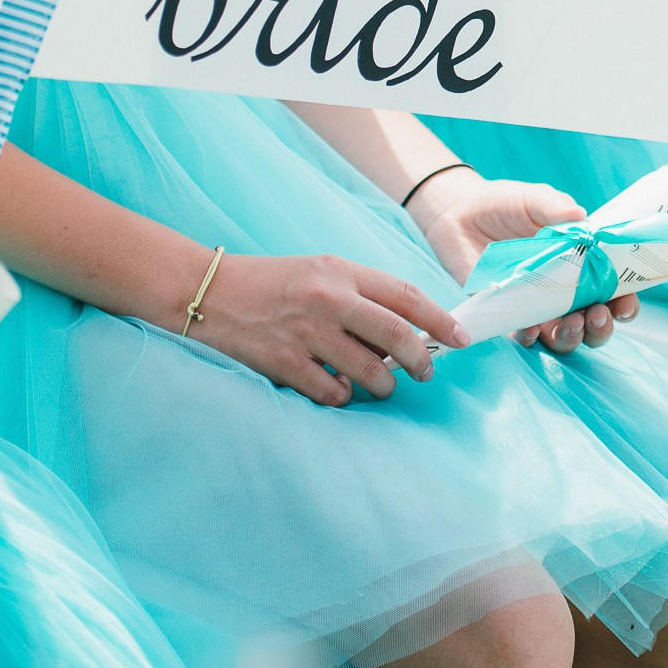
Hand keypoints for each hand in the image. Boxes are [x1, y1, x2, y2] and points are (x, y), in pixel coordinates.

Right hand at [190, 250, 464, 404]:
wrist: (205, 292)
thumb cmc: (270, 283)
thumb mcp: (319, 272)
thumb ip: (360, 296)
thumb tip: (404, 334)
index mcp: (341, 271)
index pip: (406, 296)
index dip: (441, 320)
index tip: (462, 338)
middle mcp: (327, 299)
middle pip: (397, 335)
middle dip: (421, 360)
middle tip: (426, 373)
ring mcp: (305, 332)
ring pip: (369, 372)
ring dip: (383, 386)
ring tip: (380, 386)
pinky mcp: (282, 362)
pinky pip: (332, 392)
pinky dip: (342, 396)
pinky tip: (336, 389)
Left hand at [405, 167, 636, 354]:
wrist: (460, 211)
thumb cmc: (506, 204)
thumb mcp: (536, 200)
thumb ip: (558, 208)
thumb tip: (582, 217)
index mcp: (582, 264)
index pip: (613, 291)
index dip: (625, 302)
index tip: (626, 302)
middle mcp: (564, 290)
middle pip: (594, 322)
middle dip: (602, 327)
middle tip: (597, 314)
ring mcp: (537, 305)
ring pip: (564, 337)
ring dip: (574, 337)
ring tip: (571, 323)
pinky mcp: (508, 313)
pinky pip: (524, 336)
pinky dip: (532, 338)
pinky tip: (532, 330)